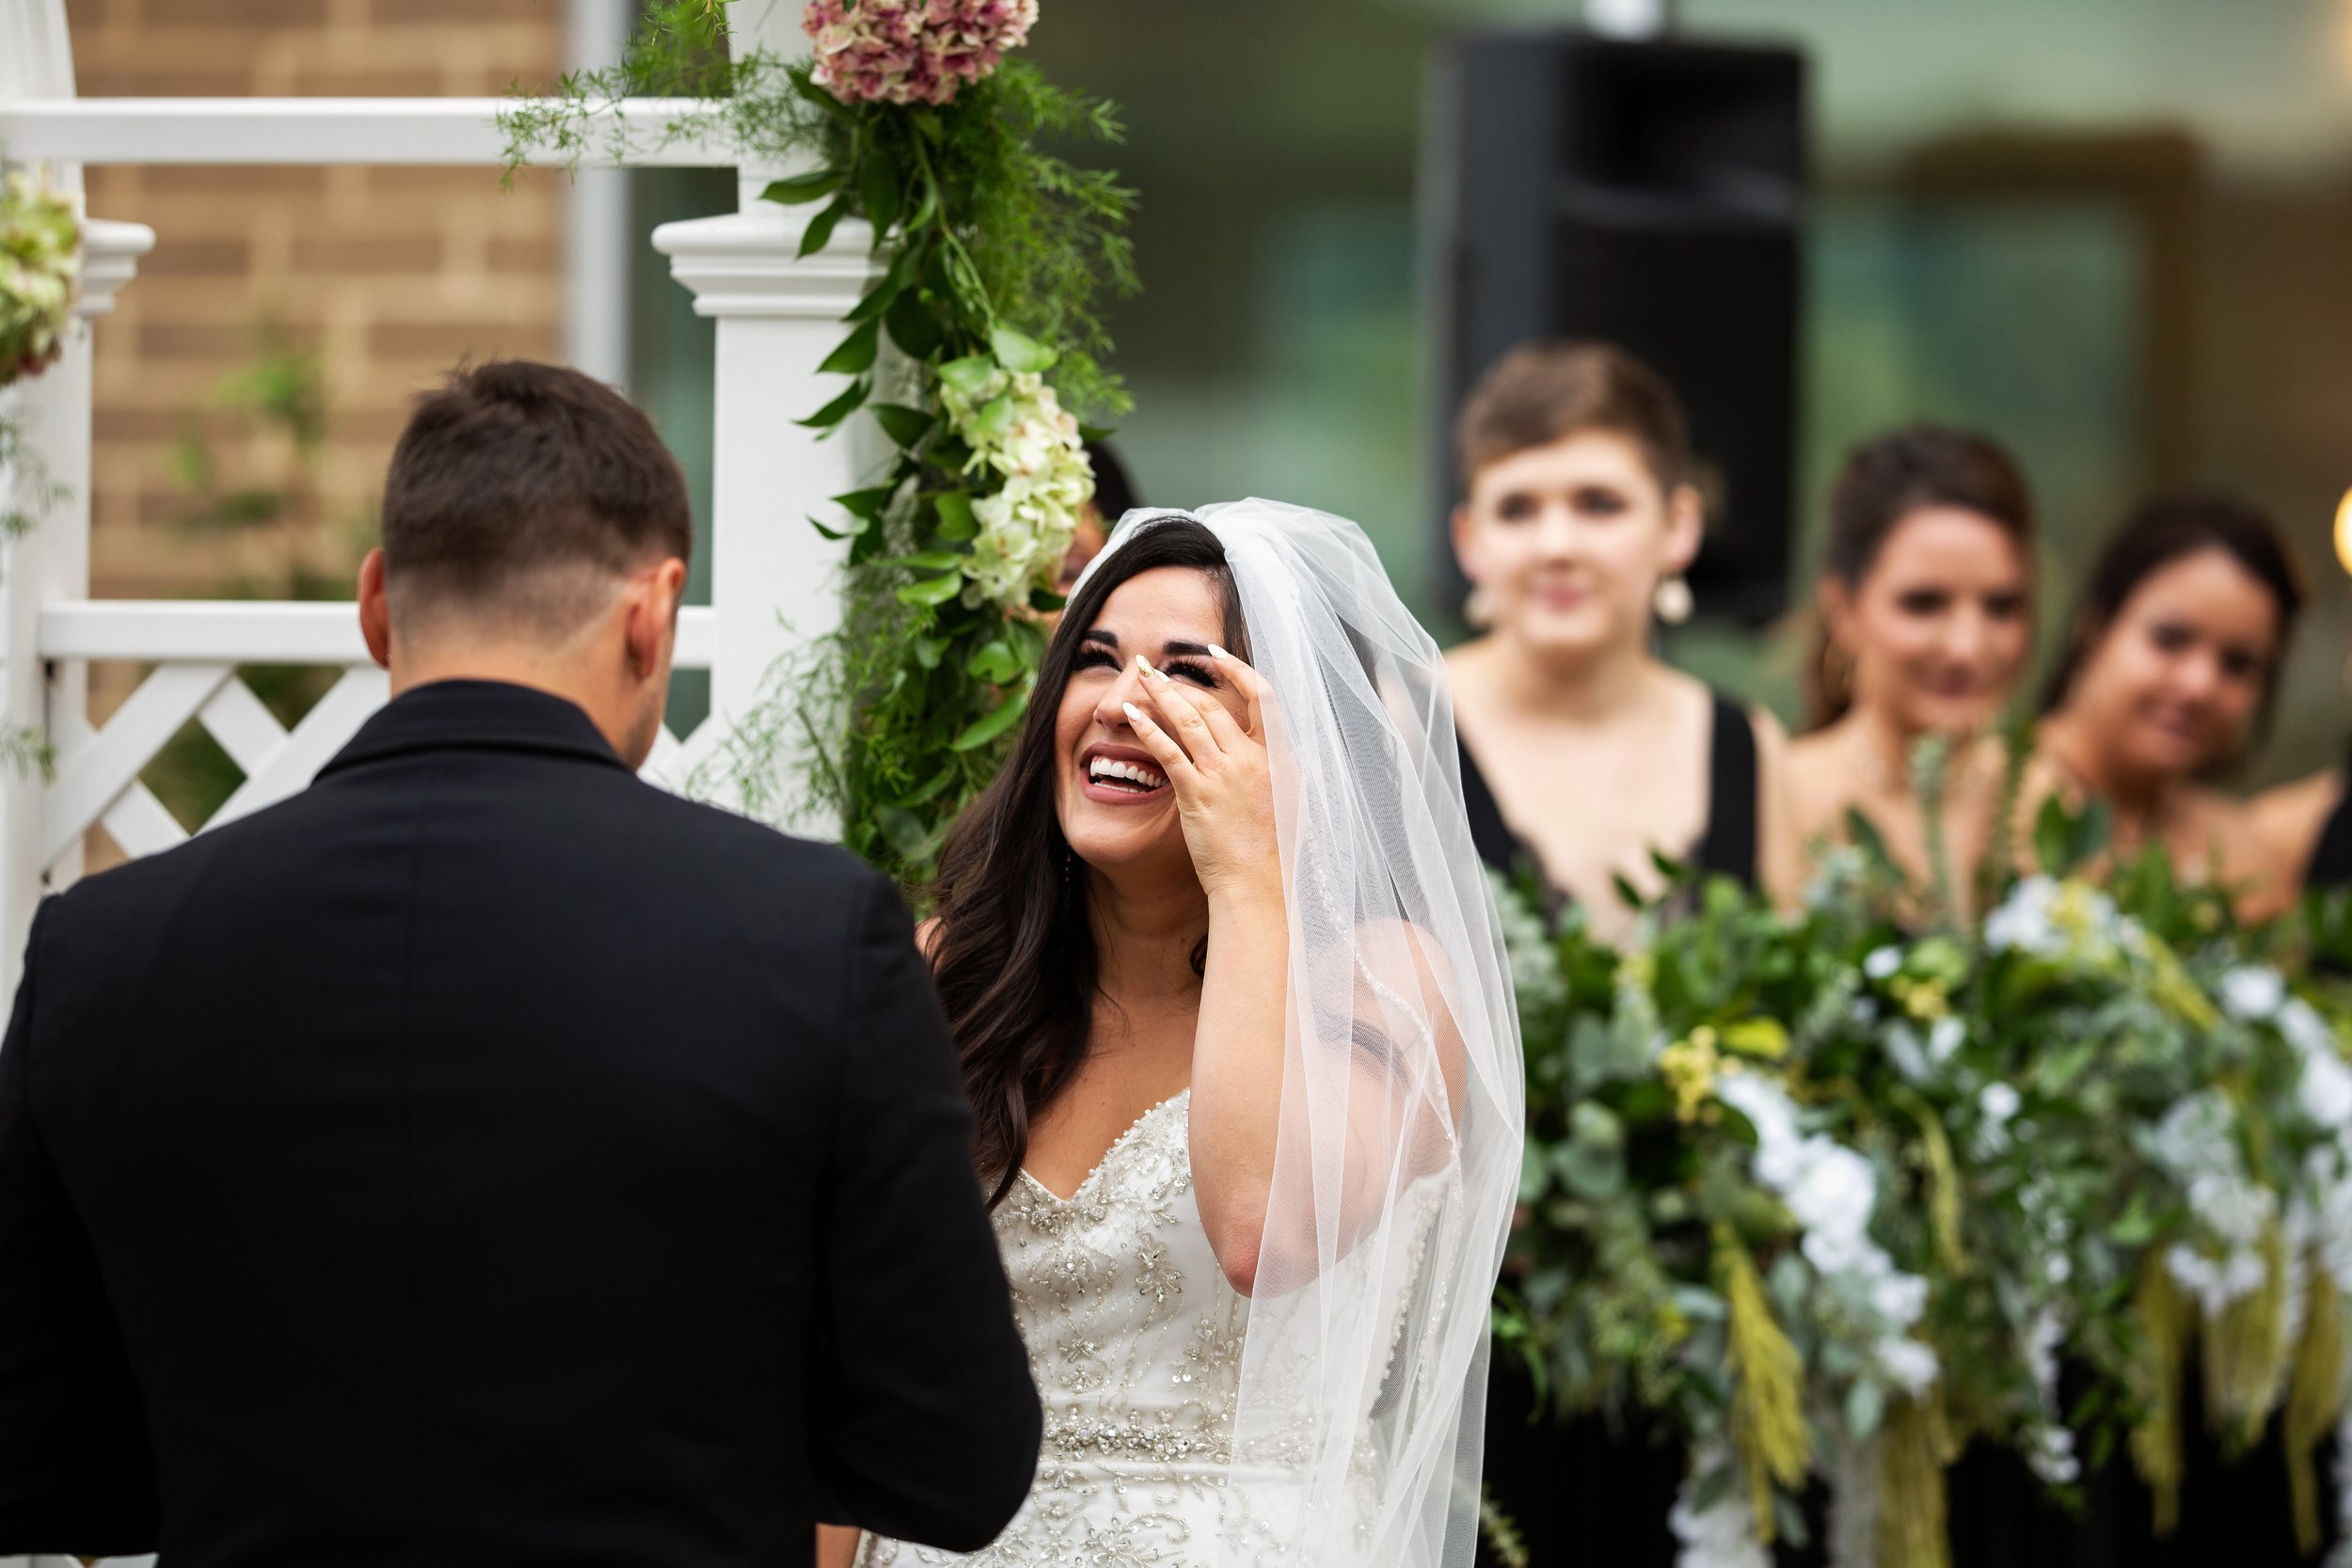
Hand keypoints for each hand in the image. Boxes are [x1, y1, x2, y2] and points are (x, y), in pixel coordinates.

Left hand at [1123, 647, 1280, 903]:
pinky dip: (1147, 728)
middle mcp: (1253, 759)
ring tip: (1140, 677)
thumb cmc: (1274, 852)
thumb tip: (1279, 748)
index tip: (1214, 656)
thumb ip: (1281, 770)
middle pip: (1213, 704)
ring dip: (1161, 694)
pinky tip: (1131, 715)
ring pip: (1188, 718)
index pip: (1263, 697)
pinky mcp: (1196, 793)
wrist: (1258, 886)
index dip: (1237, 670)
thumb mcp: (1291, 802)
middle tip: (1156, 669)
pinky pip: (1167, 750)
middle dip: (1181, 682)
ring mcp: (1224, 774)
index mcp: (1280, 758)